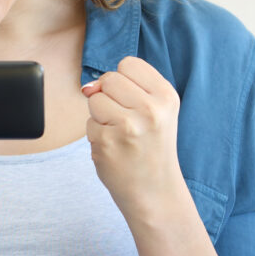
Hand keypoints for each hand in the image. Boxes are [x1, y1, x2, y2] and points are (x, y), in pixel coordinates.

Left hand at [82, 56, 184, 216]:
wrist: (155, 192)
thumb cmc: (152, 147)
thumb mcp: (158, 111)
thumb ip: (127, 88)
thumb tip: (88, 86)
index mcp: (166, 96)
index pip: (129, 63)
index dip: (124, 80)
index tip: (134, 101)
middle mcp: (150, 109)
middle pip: (109, 79)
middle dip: (109, 97)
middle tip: (127, 121)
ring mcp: (128, 126)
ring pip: (94, 99)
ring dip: (100, 116)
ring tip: (121, 134)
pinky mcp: (107, 142)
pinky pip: (88, 124)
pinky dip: (96, 135)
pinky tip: (115, 149)